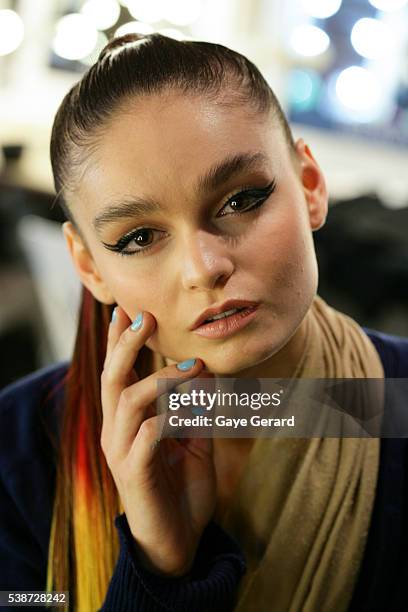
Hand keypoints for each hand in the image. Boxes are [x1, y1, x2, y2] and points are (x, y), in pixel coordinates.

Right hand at [100, 306, 216, 576]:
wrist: (178, 543)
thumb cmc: (182, 488)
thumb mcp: (193, 442)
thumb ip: (196, 409)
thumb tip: (207, 371)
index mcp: (125, 421)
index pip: (117, 372)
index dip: (118, 341)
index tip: (127, 308)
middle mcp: (115, 431)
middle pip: (112, 377)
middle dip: (126, 344)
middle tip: (145, 316)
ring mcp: (121, 452)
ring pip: (129, 400)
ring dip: (163, 378)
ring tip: (196, 366)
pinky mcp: (134, 473)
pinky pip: (149, 434)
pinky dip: (173, 415)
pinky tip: (197, 408)